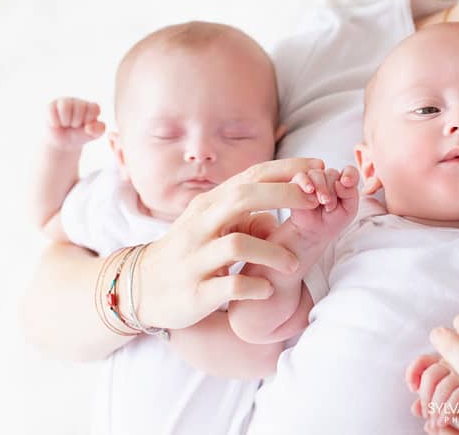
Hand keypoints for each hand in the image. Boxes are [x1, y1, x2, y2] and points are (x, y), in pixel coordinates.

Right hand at [46, 97, 105, 148]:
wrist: (63, 143)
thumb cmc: (80, 136)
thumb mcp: (94, 134)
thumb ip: (99, 129)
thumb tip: (89, 127)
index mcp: (92, 106)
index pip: (94, 108)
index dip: (89, 120)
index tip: (86, 126)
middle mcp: (79, 101)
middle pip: (80, 106)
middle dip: (76, 121)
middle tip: (74, 126)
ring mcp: (65, 102)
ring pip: (65, 106)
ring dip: (66, 120)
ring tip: (66, 124)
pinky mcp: (52, 105)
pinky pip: (52, 110)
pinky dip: (55, 121)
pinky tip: (57, 124)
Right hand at [133, 157, 325, 329]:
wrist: (139, 288)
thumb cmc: (189, 249)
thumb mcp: (214, 221)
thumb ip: (247, 207)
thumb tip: (287, 195)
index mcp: (211, 204)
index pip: (252, 176)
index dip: (288, 169)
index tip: (320, 166)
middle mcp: (201, 224)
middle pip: (244, 198)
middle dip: (284, 195)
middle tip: (316, 202)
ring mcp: (195, 258)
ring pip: (238, 245)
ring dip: (273, 252)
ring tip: (294, 264)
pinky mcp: (194, 292)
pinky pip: (229, 286)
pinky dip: (253, 287)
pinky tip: (267, 289)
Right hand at [288, 165, 358, 243]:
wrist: (315, 231)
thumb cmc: (334, 219)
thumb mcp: (349, 210)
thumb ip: (351, 194)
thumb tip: (341, 181)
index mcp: (343, 182)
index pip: (350, 171)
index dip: (349, 174)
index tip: (347, 182)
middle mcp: (328, 177)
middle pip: (332, 173)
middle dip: (332, 191)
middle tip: (330, 207)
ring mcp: (313, 179)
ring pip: (317, 174)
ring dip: (321, 188)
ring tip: (321, 203)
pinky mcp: (298, 183)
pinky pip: (301, 176)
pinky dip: (306, 182)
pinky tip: (310, 191)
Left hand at [406, 354, 458, 432]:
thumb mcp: (453, 407)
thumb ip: (433, 402)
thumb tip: (414, 409)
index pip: (428, 359)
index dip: (415, 369)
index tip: (412, 387)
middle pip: (434, 370)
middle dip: (425, 394)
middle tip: (426, 413)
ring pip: (445, 383)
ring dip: (434, 406)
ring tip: (435, 423)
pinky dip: (447, 410)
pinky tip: (444, 421)